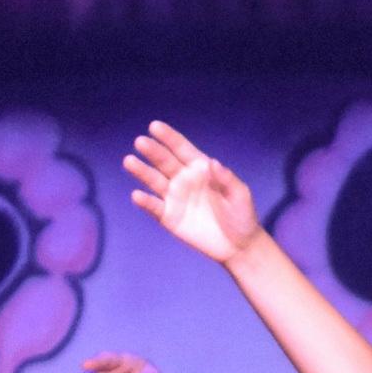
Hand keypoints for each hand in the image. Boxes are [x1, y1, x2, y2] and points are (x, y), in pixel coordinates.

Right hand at [124, 122, 260, 265]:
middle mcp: (184, 180)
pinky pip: (154, 207)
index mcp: (201, 169)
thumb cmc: (241, 215)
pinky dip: (145, 202)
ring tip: (129, 161)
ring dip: (142, 171)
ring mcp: (175, 198)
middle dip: (153, 151)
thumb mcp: (240, 194)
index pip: (182, 149)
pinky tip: (137, 195)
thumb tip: (211, 162)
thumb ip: (226, 179)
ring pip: (155, 181)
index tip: (155, 126)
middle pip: (165, 162)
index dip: (169, 138)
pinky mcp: (169, 217)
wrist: (237, 246)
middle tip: (140, 142)